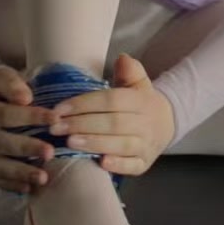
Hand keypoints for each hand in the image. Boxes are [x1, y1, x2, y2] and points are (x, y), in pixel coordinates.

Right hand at [0, 65, 58, 193]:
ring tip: (43, 177)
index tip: (55, 119)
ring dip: (21, 173)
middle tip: (50, 152)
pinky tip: (29, 188)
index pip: (3, 114)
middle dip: (26, 149)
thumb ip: (11, 84)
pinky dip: (11, 184)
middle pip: (0, 143)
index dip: (29, 117)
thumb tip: (26, 98)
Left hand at [47, 55, 176, 176]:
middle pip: (113, 123)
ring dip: (94, 143)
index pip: (112, 100)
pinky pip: (132, 166)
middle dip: (82, 125)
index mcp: (142, 100)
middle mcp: (146, 123)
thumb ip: (130, 70)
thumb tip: (122, 58)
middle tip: (56, 127)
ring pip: (121, 145)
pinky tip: (100, 164)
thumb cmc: (141, 103)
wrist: (167, 124)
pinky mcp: (144, 163)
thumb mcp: (139, 83)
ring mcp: (146, 145)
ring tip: (69, 142)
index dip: (85, 104)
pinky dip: (117, 165)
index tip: (60, 108)